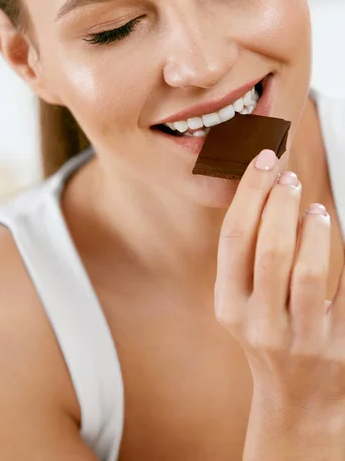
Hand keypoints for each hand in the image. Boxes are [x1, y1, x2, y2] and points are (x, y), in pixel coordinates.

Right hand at [214, 149, 344, 417]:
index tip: (262, 163)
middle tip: (288, 177)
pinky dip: (333, 250)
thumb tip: (266, 193)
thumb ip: (248, 255)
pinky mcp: (332, 344)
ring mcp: (296, 336)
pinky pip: (337, 288)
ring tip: (312, 207)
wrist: (297, 398)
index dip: (249, 193)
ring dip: (310, 228)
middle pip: (267, 249)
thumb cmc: (269, 336)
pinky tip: (327, 227)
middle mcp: (256, 321)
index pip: (233, 237)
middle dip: (279, 203)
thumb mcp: (244, 301)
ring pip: (305, 270)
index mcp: (229, 303)